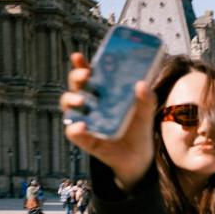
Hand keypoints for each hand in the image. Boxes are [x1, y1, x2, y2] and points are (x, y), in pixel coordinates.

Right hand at [60, 53, 156, 193]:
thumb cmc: (138, 130)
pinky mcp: (85, 139)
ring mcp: (85, 120)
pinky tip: (82, 125)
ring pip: (68, 106)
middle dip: (76, 77)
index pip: (88, 74)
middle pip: (75, 85)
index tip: (78, 56)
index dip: (81, 64)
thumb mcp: (144, 113)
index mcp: (102, 92)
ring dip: (72, 100)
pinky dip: (75, 128)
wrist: (139, 158)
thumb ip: (146, 99)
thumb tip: (142, 84)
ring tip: (82, 101)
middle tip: (86, 75)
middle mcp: (90, 104)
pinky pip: (73, 132)